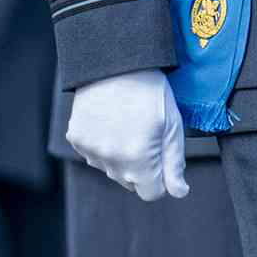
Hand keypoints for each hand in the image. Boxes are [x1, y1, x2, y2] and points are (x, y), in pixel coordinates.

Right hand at [67, 70, 187, 201]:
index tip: (162, 157)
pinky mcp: (77, 138)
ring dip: (121, 157)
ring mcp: (90, 150)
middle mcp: (111, 160)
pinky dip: (103, 145)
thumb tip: (179, 192)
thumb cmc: (151, 93)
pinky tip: (111, 122)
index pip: (152, 194)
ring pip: (111, 169)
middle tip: (146, 135)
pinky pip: (94, 155)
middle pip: (131, 183)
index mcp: (138, 160)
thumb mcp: (173, 127)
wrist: (115, 63)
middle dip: (142, 168)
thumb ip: (174, 164)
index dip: (161, 178)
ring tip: (128, 125)